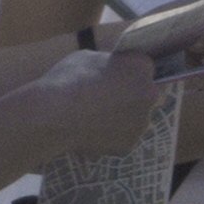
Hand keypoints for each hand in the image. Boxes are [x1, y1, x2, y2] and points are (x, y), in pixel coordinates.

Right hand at [28, 47, 160, 159]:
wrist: (54, 115)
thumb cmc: (69, 79)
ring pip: (136, 118)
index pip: (144, 67)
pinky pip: (123, 137)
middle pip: (146, 94)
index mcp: (142, 68)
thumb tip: (109, 71)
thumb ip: (108, 64)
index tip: (116, 74)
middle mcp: (149, 95)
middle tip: (109, 97)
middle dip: (132, 94)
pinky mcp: (128, 145)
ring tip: (96, 117)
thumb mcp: (88, 58)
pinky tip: (92, 131)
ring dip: (123, 116)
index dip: (128, 70)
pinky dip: (111, 135)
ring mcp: (141, 123)